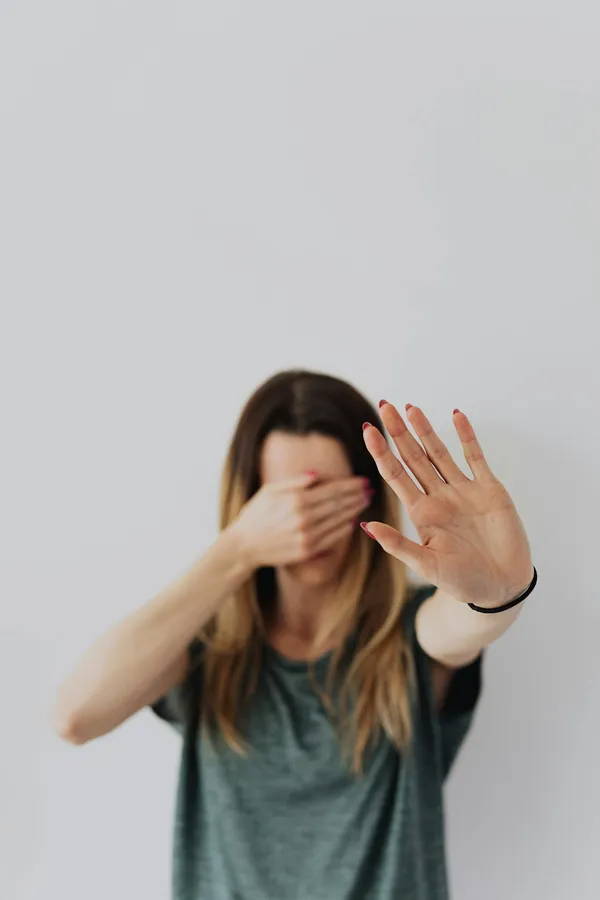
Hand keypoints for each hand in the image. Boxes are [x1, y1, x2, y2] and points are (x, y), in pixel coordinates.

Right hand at [229, 472, 371, 569]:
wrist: (244, 545)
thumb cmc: (255, 514)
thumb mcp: (270, 491)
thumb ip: (295, 482)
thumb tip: (317, 474)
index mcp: (296, 500)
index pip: (332, 490)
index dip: (350, 485)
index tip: (363, 480)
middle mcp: (304, 518)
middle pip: (339, 504)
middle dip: (357, 495)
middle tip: (370, 489)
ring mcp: (307, 536)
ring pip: (339, 520)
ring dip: (354, 510)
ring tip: (364, 502)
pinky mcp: (307, 550)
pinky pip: (332, 538)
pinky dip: (344, 529)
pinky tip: (352, 521)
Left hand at [362, 402, 533, 606]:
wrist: (502, 587)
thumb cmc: (463, 581)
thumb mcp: (427, 566)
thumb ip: (399, 545)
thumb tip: (366, 525)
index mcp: (421, 513)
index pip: (395, 475)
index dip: (381, 452)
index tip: (367, 429)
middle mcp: (439, 497)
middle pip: (413, 457)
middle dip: (398, 432)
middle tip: (384, 405)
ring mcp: (463, 491)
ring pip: (440, 453)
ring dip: (426, 430)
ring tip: (411, 407)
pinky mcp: (489, 489)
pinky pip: (475, 457)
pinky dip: (466, 436)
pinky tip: (456, 416)